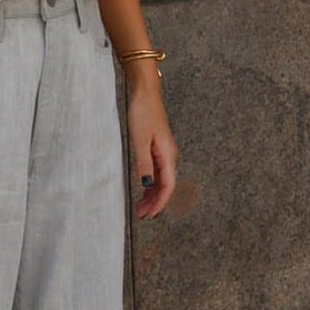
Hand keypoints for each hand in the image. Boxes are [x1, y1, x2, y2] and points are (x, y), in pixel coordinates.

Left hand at [125, 77, 177, 218]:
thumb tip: (148, 185)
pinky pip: (157, 171)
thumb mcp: (140, 140)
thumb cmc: (143, 113)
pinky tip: (144, 188)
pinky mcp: (157, 147)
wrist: (145, 93)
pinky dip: (151, 182)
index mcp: (167, 155)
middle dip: (155, 202)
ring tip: (141, 206)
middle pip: (166, 185)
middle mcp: (169, 155)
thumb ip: (144, 164)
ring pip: (162, 179)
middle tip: (142, 215)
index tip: (150, 215)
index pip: (168, 186)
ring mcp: (164, 151)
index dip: (160, 202)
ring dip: (153, 194)